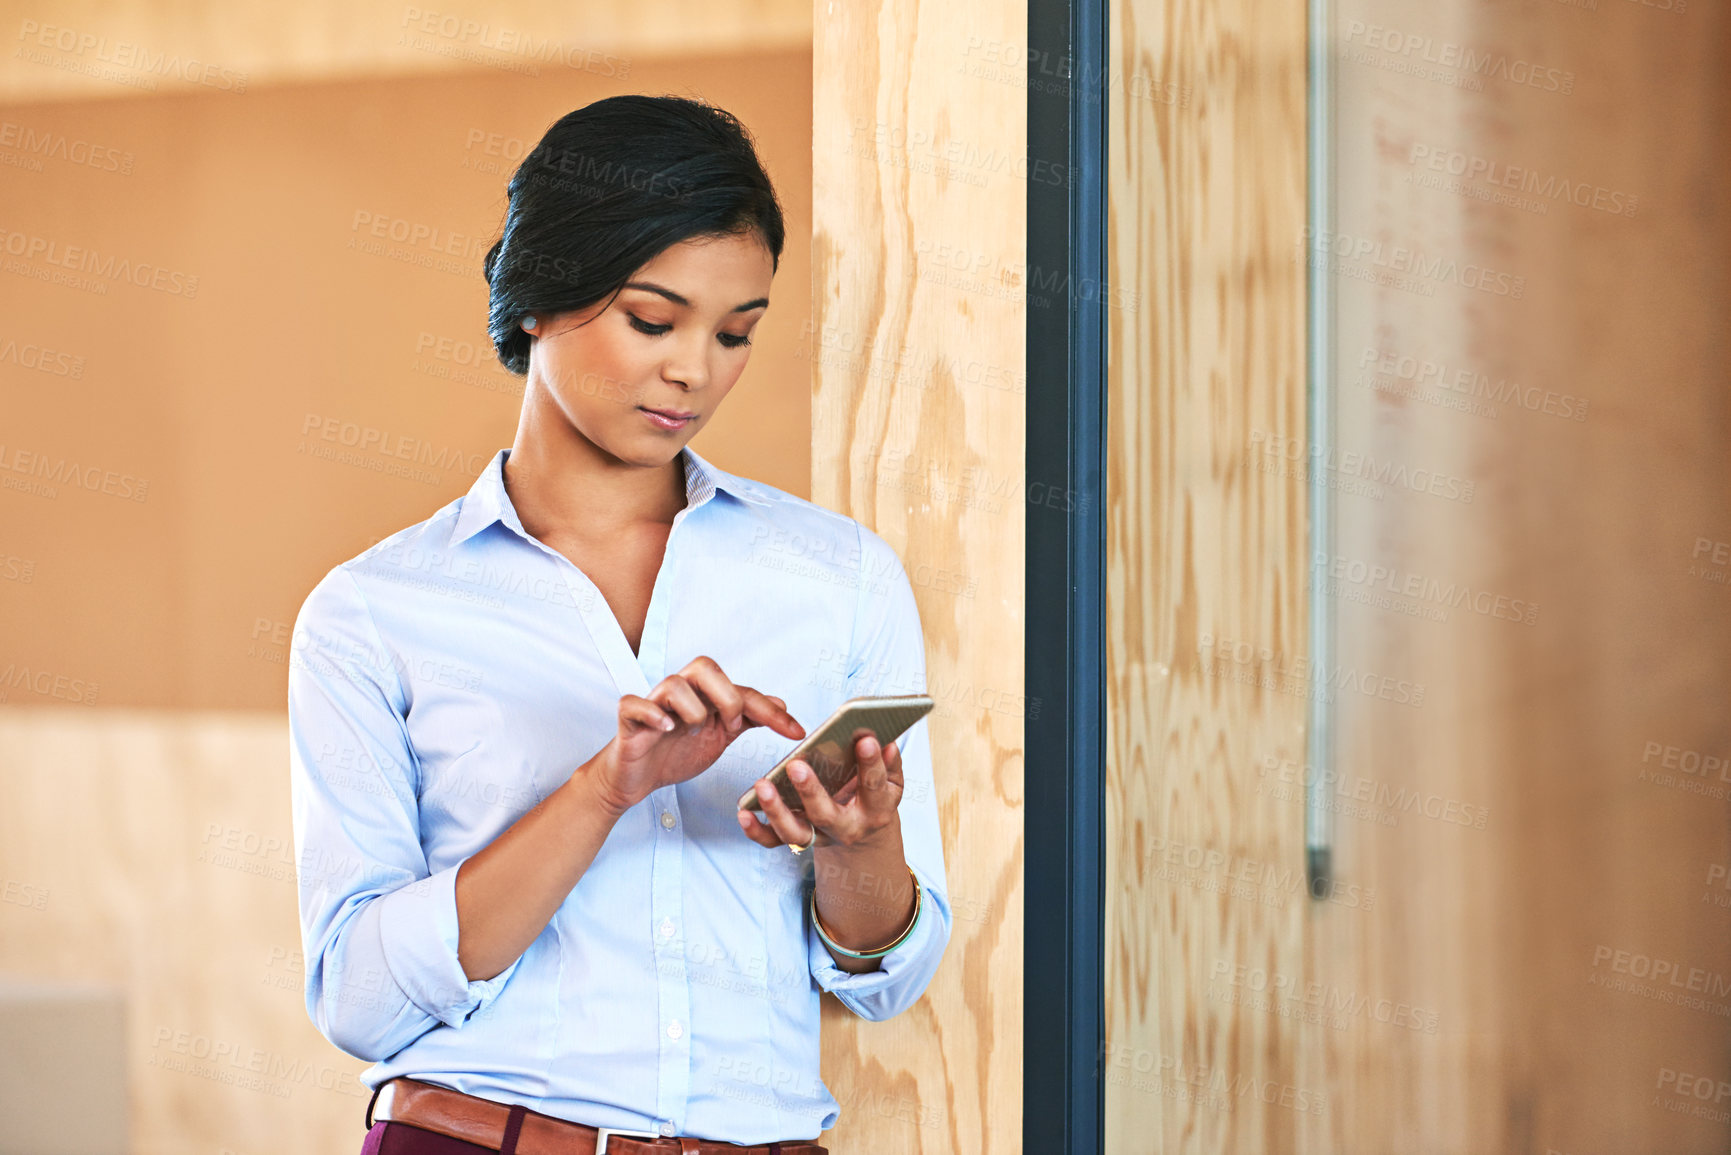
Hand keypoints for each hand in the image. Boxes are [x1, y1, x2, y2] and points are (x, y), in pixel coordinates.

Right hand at [589, 656, 804, 815]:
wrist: (639, 779)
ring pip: (674, 684)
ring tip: (692, 734)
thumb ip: (747, 717)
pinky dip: (652, 714)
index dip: (771, 711)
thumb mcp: (719, 736)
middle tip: (730, 727)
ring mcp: (654, 704)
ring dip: (693, 711)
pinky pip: (635, 704)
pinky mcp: (630, 720)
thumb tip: (780, 702)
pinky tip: (666, 729)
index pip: (742, 691)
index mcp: (704, 695)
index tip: (796, 732)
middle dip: (727, 698)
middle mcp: (680, 692)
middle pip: (705, 667)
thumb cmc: (676, 752)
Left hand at [737, 731, 903, 851]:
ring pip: (795, 832)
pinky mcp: (796, 839)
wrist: (862, 834)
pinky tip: (743, 812)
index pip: (874, 787)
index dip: (871, 764)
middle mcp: (846, 828)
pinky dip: (756, 830)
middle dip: (811, 791)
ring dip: (776, 811)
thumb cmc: (872, 796)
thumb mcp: (891, 782)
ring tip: (763, 785)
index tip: (865, 739)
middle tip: (796, 764)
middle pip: (826, 815)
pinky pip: (772, 841)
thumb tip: (886, 741)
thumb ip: (889, 763)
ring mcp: (819, 837)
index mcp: (875, 811)